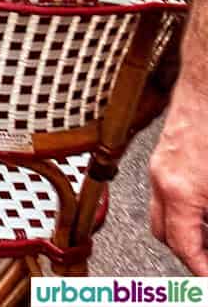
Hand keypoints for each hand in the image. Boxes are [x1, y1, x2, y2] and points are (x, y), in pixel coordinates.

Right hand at [150, 94, 207, 274]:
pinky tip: (204, 207)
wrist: (207, 84)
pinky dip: (183, 208)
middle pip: (164, 233)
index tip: (207, 280)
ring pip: (162, 212)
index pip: (184, 247)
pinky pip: (166, 192)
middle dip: (188, 253)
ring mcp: (160, 164)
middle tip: (207, 262)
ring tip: (207, 236)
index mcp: (179, 191)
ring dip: (184, 229)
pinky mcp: (166, 153)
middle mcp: (162, 178)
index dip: (200, 270)